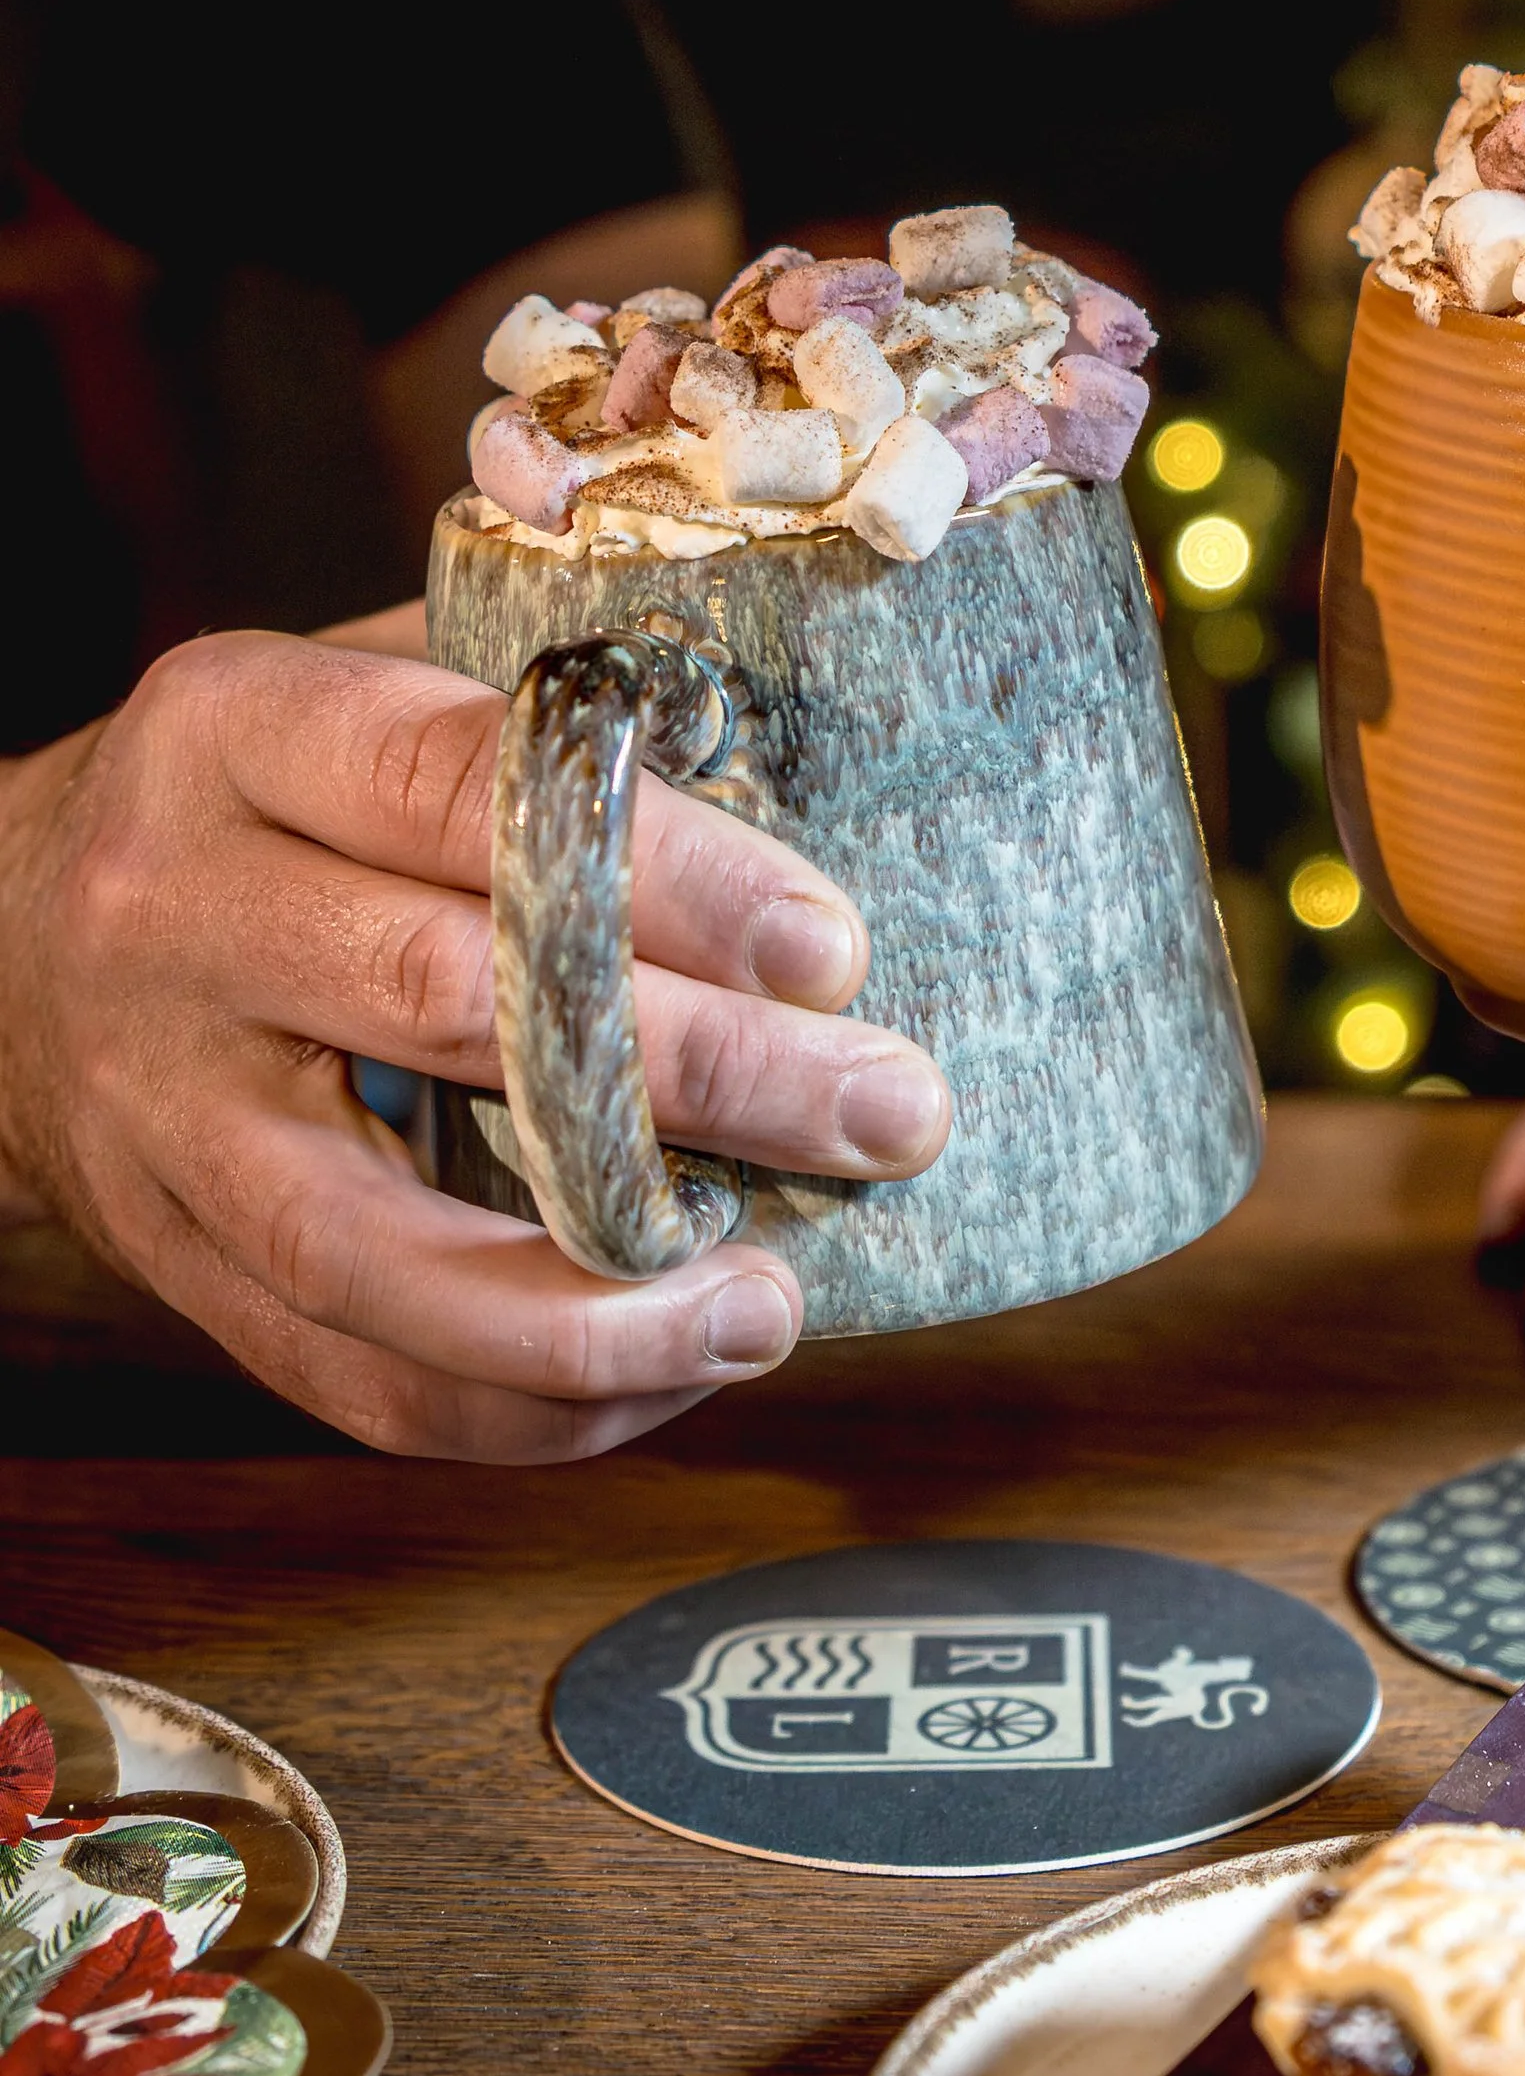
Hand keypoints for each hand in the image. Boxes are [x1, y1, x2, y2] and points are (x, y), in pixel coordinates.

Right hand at [0, 631, 950, 1458]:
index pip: (466, 794)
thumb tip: (796, 700)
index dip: (662, 873)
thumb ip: (538, 681)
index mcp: (237, 732)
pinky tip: (663, 1377)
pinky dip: (522, 1405)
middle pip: (451, 1011)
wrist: (1, 937)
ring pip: (377, 1254)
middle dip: (701, 1077)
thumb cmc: (261, 795)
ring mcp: (157, 1114)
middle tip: (886, 1109)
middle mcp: (174, 918)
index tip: (829, 945)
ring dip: (601, 1306)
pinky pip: (350, 1377)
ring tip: (773, 1307)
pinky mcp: (169, 1265)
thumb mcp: (361, 671)